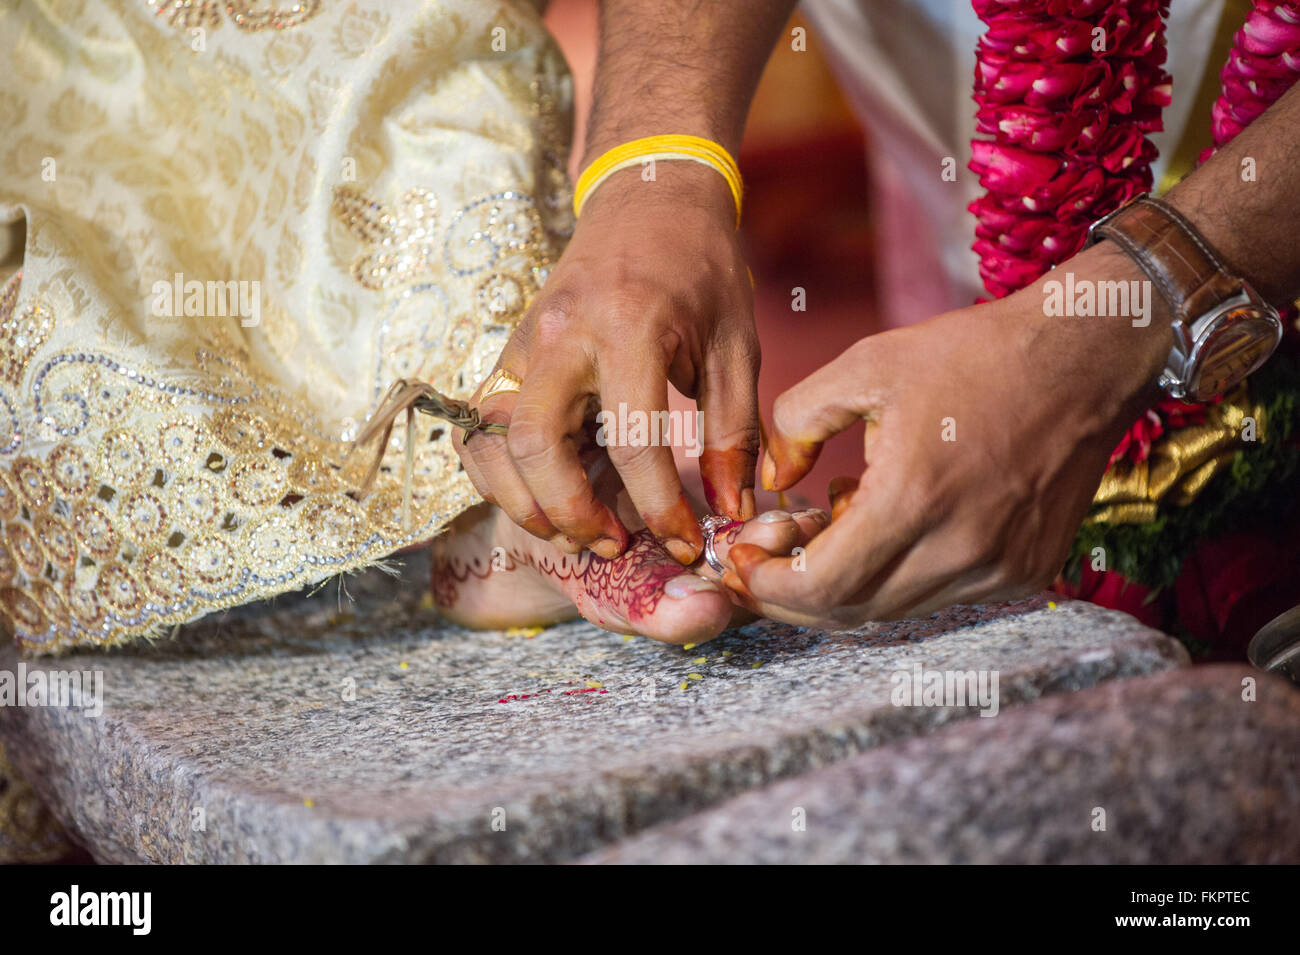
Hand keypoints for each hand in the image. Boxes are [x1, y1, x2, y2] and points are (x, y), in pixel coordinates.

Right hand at [456, 162, 759, 563]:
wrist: (647, 197)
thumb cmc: (702, 270)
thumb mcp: (736, 346)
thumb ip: (733, 432)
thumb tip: (730, 508)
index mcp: (629, 327)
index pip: (634, 441)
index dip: (660, 507)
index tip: (688, 540)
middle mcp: (563, 335)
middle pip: (534, 444)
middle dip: (570, 512)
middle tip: (614, 544)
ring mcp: (525, 342)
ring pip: (494, 440)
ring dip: (527, 500)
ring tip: (579, 530)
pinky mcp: (510, 352)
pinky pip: (489, 426)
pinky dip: (509, 472)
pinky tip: (552, 494)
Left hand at [724, 243, 1170, 626]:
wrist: (1084, 357)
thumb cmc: (974, 355)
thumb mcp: (866, 366)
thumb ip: (796, 423)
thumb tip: (771, 477)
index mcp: (915, 497)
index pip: (821, 585)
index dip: (767, 583)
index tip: (740, 558)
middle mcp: (961, 548)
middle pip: (850, 612)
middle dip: (791, 595)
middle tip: (760, 563)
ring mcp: (1000, 568)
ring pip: (892, 610)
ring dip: (842, 587)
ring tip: (822, 532)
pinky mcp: (1024, 571)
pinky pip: (937, 596)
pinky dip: (894, 578)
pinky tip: (881, 526)